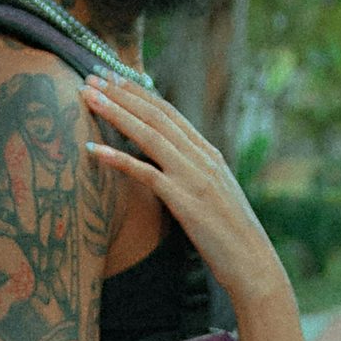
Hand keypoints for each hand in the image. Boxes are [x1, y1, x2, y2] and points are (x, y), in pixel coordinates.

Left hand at [81, 77, 287, 313]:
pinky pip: (146, 174)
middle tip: (92, 76)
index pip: (169, 113)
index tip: (114, 77)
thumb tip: (170, 168)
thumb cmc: (231, 238)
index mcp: (209, 154)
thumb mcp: (215, 195)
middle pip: (156, 116)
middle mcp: (202, 158)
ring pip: (149, 136)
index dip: (139, 93)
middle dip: (121, 93)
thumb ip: (194, 175)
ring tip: (87, 97)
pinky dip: (118, 159)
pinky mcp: (185, 202)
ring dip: (115, 113)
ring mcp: (194, 178)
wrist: (253, 264)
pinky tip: (93, 150)